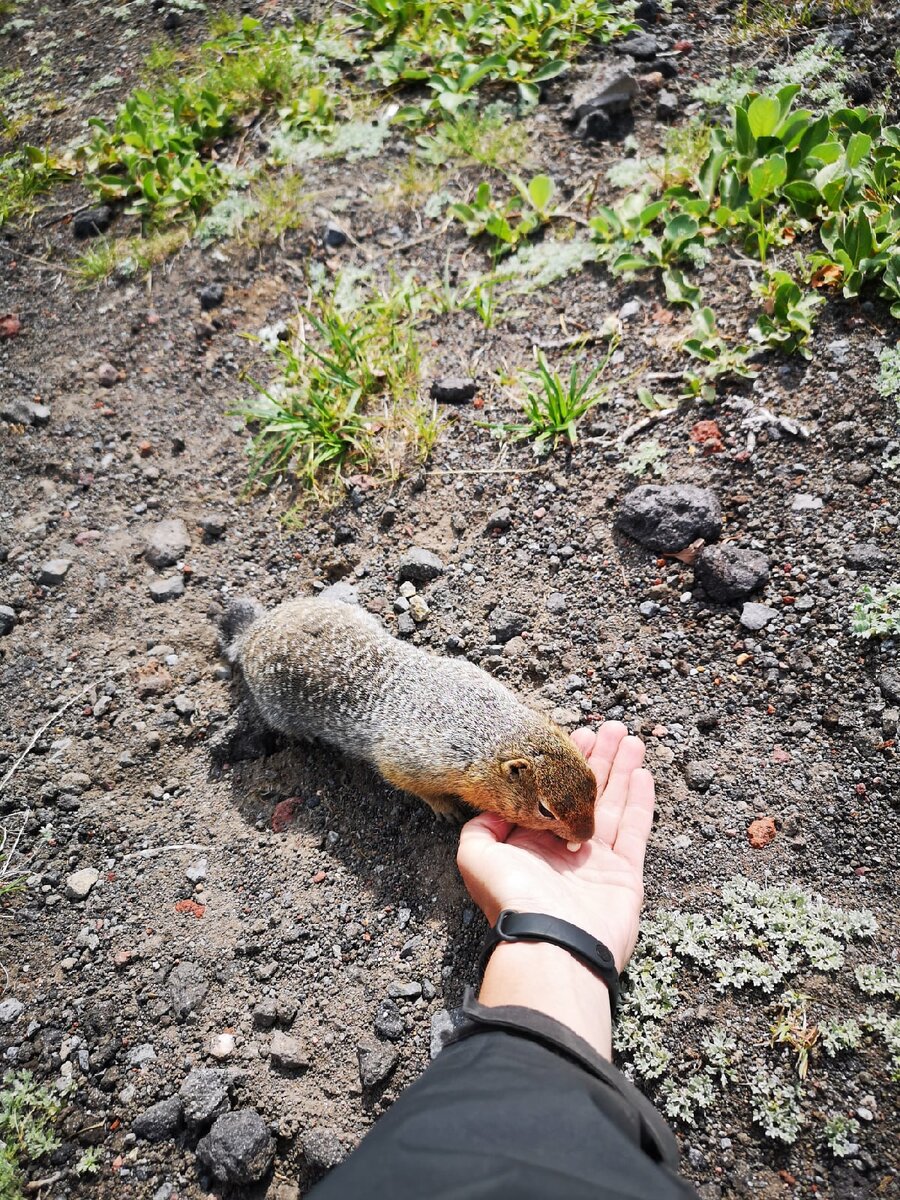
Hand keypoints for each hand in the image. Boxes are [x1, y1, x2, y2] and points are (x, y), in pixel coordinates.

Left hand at [457, 722, 654, 972]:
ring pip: (612, 805)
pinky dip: (640, 801)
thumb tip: (492, 805)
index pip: (551, 792)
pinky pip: (635, 830)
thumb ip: (481, 825)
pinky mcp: (625, 873)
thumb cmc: (514, 899)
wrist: (553, 945)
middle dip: (597, 759)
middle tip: (610, 728)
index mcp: (530, 843)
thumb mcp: (477, 856)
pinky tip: (643, 774)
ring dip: (621, 770)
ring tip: (629, 738)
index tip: (574, 735)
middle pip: (585, 793)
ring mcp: (596, 861)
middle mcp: (563, 849)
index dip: (562, 763)